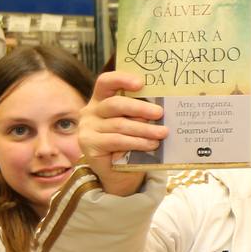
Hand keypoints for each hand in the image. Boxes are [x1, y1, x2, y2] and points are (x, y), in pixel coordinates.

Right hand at [78, 71, 166, 193]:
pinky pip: (117, 140)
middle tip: (160, 113)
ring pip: (119, 125)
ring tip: (162, 133)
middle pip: (115, 104)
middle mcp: (91, 111)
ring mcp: (88, 128)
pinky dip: (137, 142)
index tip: (140, 83)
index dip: (121, 79)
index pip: (106, 82)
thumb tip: (163, 106)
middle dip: (140, 108)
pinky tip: (151, 144)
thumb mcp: (135, 123)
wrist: (118, 172)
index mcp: (101, 100)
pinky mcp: (89, 145)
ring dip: (144, 129)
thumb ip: (141, 113)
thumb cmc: (130, 143)